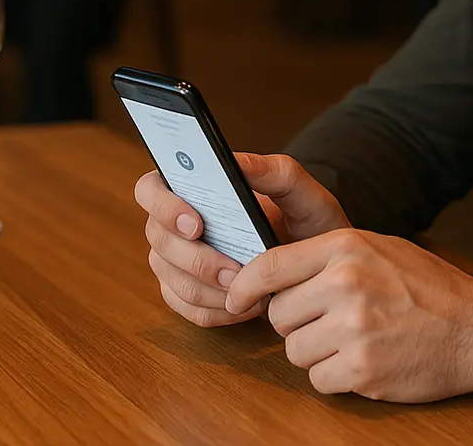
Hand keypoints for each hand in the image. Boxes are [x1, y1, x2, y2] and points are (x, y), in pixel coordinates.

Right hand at [134, 153, 349, 328]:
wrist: (320, 263)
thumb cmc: (309, 221)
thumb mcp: (305, 193)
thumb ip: (276, 172)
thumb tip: (237, 162)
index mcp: (196, 186)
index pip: (151, 188)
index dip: (164, 206)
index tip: (197, 223)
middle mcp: (177, 223)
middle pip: (159, 240)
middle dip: (196, 259)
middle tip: (236, 271)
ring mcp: (177, 261)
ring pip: (172, 279)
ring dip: (210, 290)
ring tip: (251, 291)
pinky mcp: (187, 294)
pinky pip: (186, 309)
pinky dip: (216, 311)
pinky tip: (247, 306)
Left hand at [225, 228, 472, 401]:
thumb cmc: (429, 286)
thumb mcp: (379, 248)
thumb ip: (328, 256)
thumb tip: (272, 272)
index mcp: (347, 247)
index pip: (270, 265)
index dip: (244, 285)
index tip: (237, 297)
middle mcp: (345, 283)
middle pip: (279, 314)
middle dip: (296, 321)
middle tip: (329, 319)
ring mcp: (354, 328)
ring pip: (294, 350)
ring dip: (315, 351)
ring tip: (353, 338)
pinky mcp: (362, 369)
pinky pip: (318, 379)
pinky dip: (335, 375)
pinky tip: (365, 359)